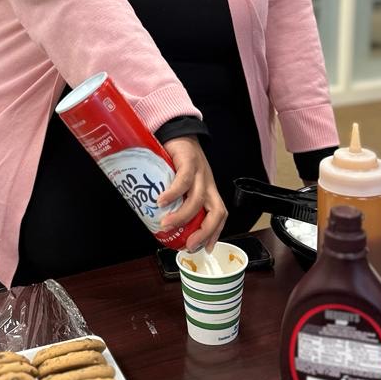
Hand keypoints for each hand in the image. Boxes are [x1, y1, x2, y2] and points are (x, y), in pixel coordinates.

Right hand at [157, 136, 226, 251]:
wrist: (177, 131)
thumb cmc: (177, 160)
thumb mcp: (181, 183)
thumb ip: (176, 200)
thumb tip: (160, 222)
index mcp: (209, 190)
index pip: (220, 214)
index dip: (215, 233)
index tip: (206, 248)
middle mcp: (208, 183)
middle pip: (215, 211)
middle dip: (203, 232)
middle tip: (187, 244)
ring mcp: (200, 172)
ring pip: (198, 199)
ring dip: (182, 216)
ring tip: (165, 224)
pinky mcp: (189, 161)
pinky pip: (183, 180)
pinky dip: (173, 193)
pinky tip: (161, 201)